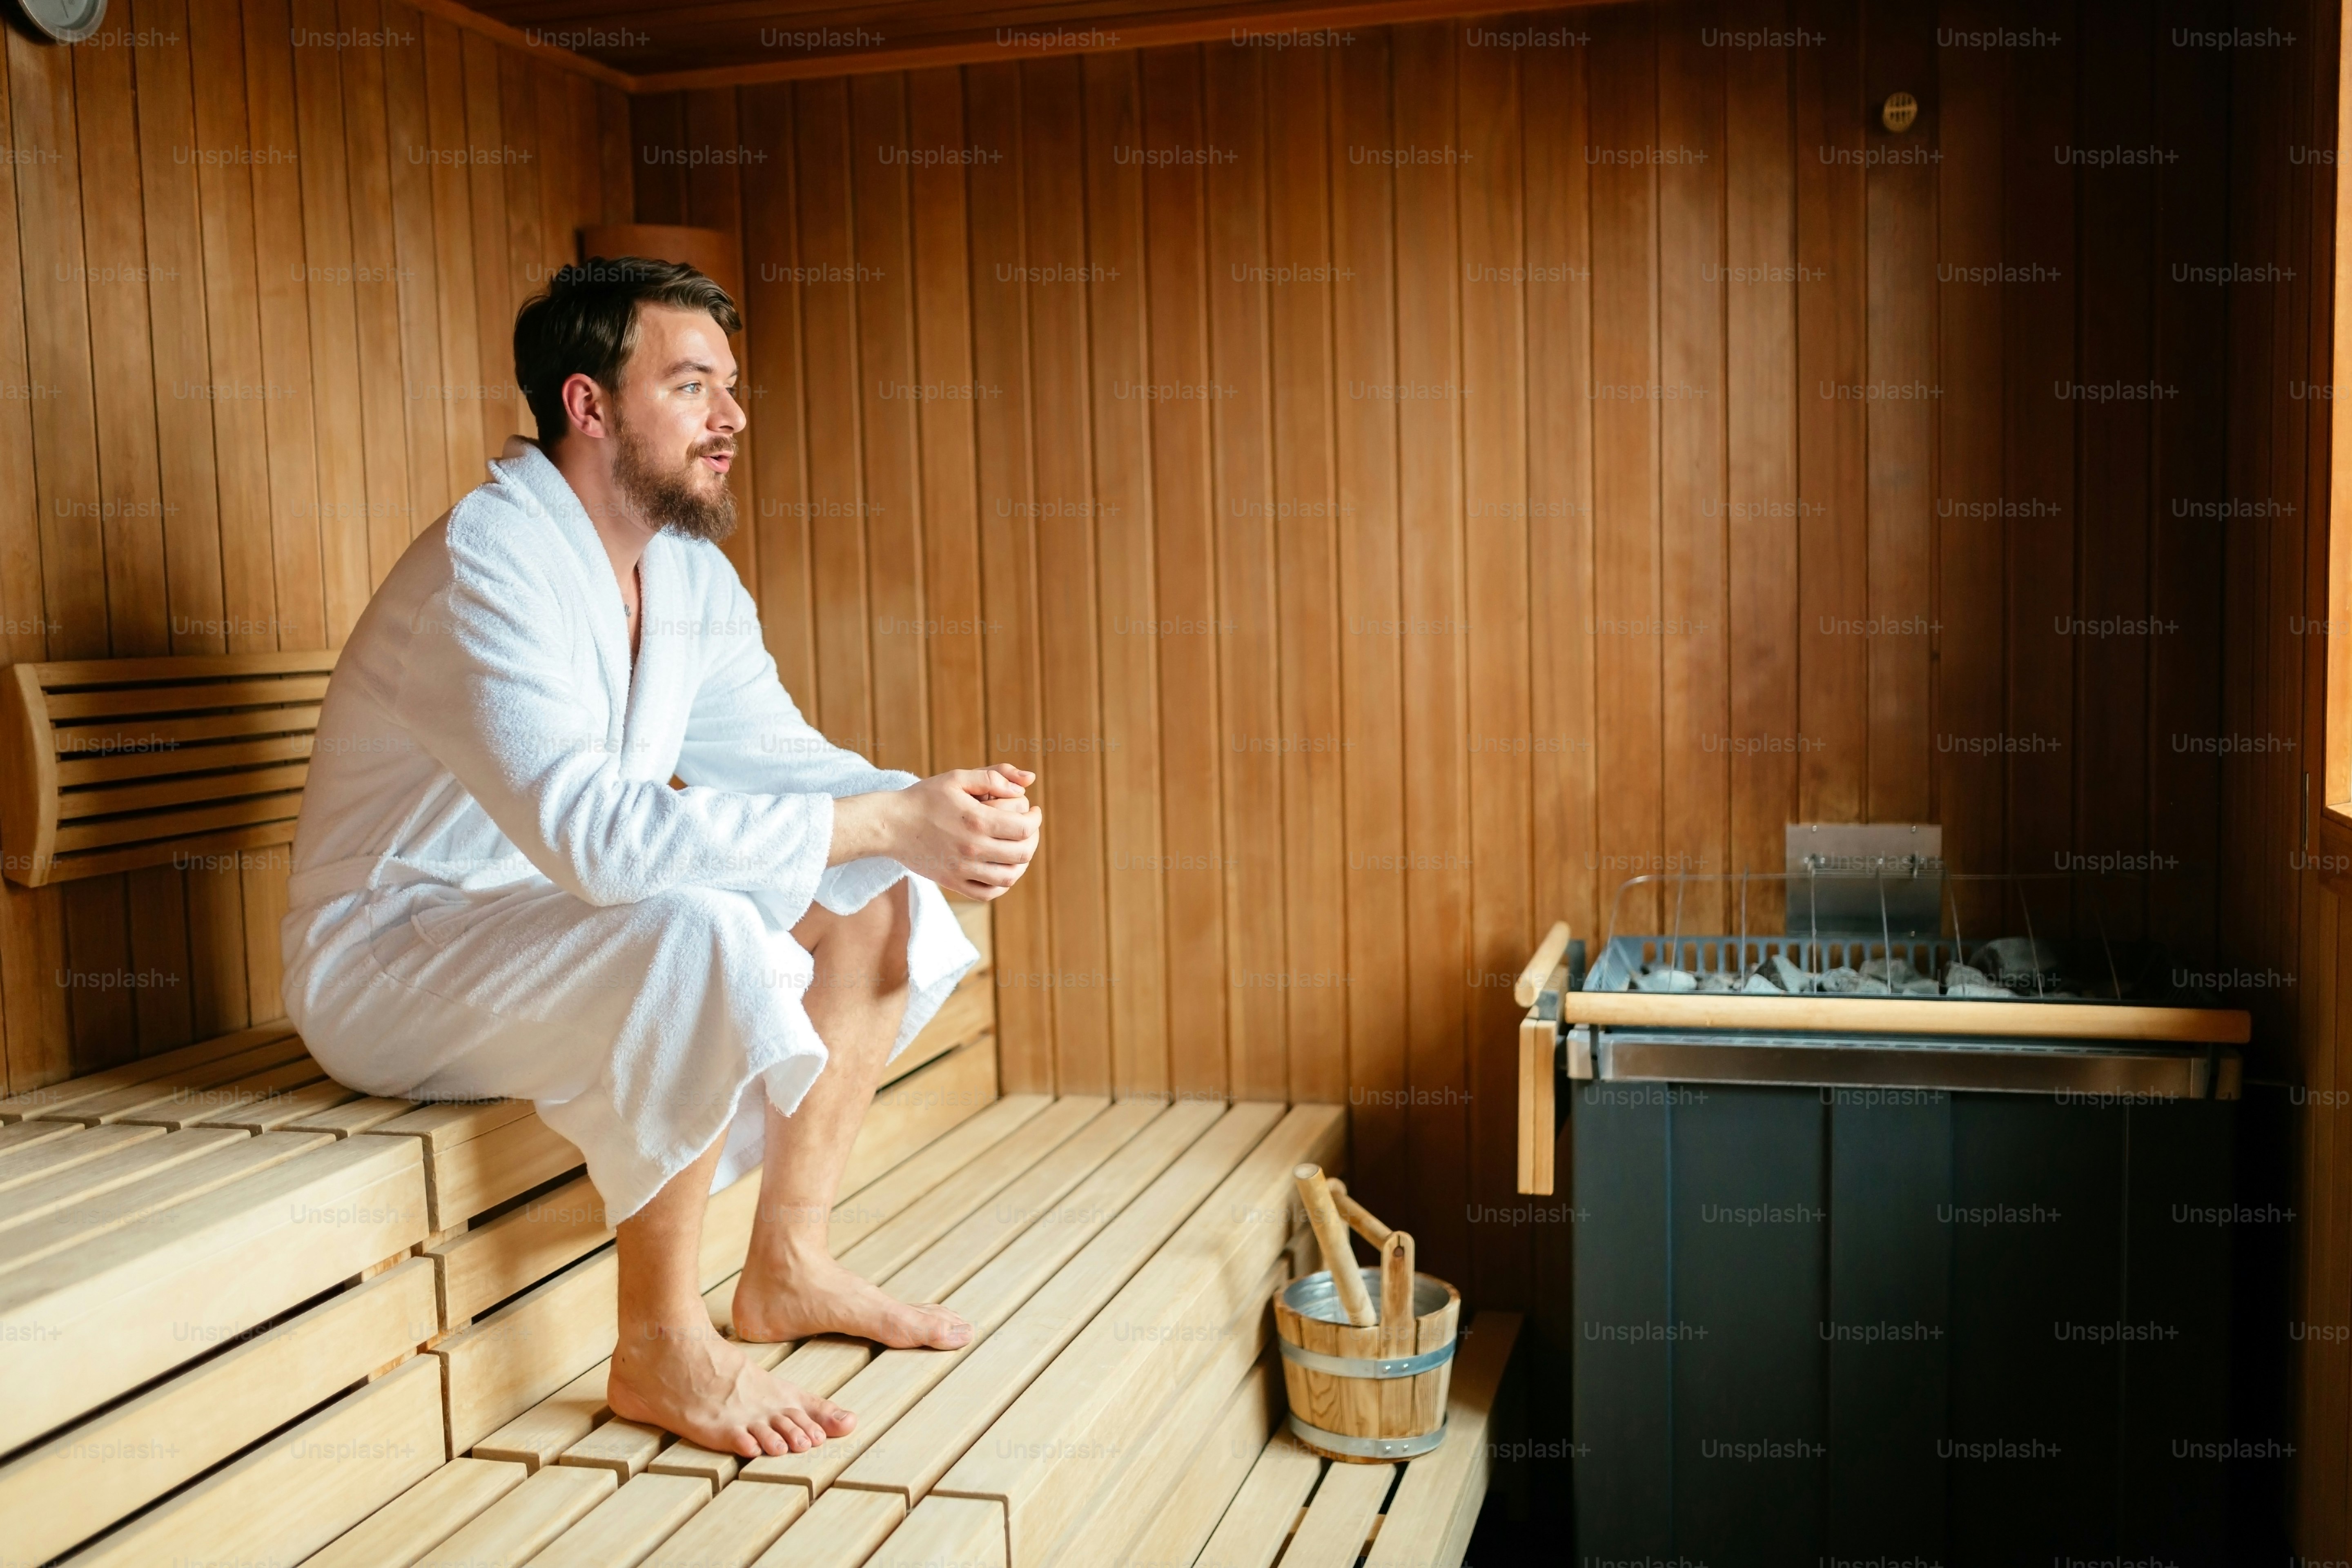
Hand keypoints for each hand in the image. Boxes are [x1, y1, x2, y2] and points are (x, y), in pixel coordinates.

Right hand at [833, 767, 1041, 900]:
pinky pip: (987, 893)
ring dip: (1021, 863)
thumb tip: (1026, 783)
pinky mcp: (952, 883)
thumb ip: (993, 776)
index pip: (1025, 828)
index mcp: (977, 821)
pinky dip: (1002, 884)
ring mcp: (962, 870)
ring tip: (1018, 848)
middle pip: (1022, 854)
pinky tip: (1001, 867)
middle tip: (1029, 828)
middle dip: (1033, 839)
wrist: (890, 824)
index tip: (1033, 811)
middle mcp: (972, 849)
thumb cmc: (924, 797)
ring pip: (1009, 877)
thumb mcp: (957, 778)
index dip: (1036, 819)